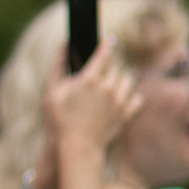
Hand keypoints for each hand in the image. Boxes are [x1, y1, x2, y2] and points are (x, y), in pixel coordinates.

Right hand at [44, 35, 141, 162]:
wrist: (77, 147)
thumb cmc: (59, 119)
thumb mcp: (52, 91)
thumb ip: (59, 65)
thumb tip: (65, 43)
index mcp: (90, 79)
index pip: (104, 53)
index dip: (106, 44)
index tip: (108, 40)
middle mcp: (109, 87)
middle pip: (114, 67)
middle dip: (106, 69)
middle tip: (96, 78)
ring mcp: (120, 100)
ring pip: (127, 80)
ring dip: (118, 81)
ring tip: (107, 90)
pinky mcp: (128, 113)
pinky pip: (136, 97)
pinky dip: (129, 97)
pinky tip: (118, 101)